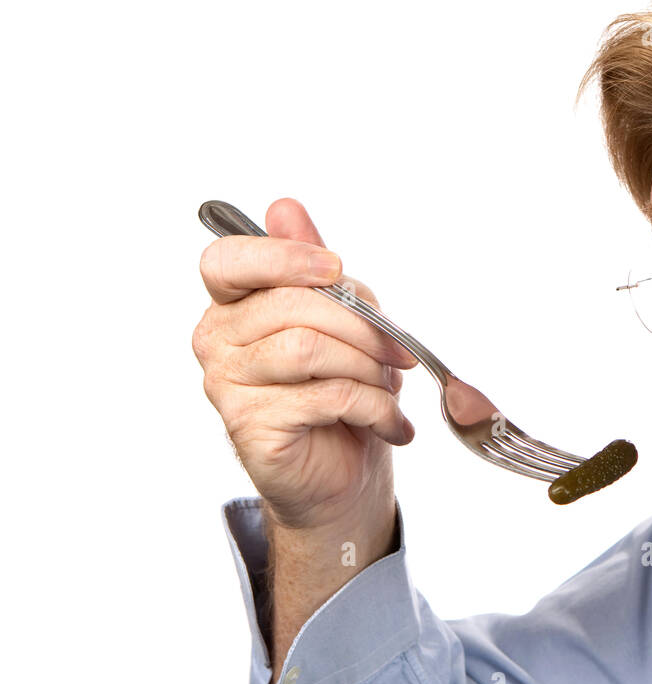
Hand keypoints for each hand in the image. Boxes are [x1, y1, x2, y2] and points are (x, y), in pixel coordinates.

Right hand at [193, 198, 417, 530]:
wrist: (342, 477)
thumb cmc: (341, 394)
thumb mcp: (342, 324)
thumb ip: (316, 270)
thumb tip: (285, 207)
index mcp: (233, 304)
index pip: (228, 260)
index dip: (283, 256)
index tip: (336, 270)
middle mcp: (217, 339)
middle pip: (291, 305)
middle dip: (364, 326)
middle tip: (401, 353)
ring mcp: (226, 384)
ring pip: (308, 349)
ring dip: (369, 369)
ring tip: (390, 390)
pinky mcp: (248, 426)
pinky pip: (324, 396)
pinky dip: (375, 408)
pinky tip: (392, 424)